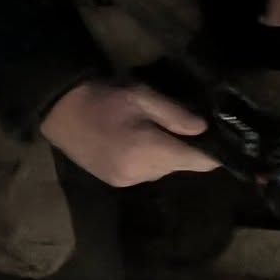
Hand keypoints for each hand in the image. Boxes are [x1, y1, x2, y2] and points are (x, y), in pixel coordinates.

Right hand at [41, 79, 220, 187]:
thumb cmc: (103, 97)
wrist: (60, 110)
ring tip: (152, 131)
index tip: (219, 141)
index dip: (211, 154)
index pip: (195, 162)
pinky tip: (135, 142)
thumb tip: (203, 129)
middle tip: (178, 125)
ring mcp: (126, 181)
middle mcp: (140, 173)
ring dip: (164, 155)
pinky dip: (147, 160)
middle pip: (179, 167)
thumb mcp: (142, 97)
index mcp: (148, 151)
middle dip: (183, 149)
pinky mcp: (115, 182)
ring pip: (162, 171)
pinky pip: (144, 173)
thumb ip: (175, 115)